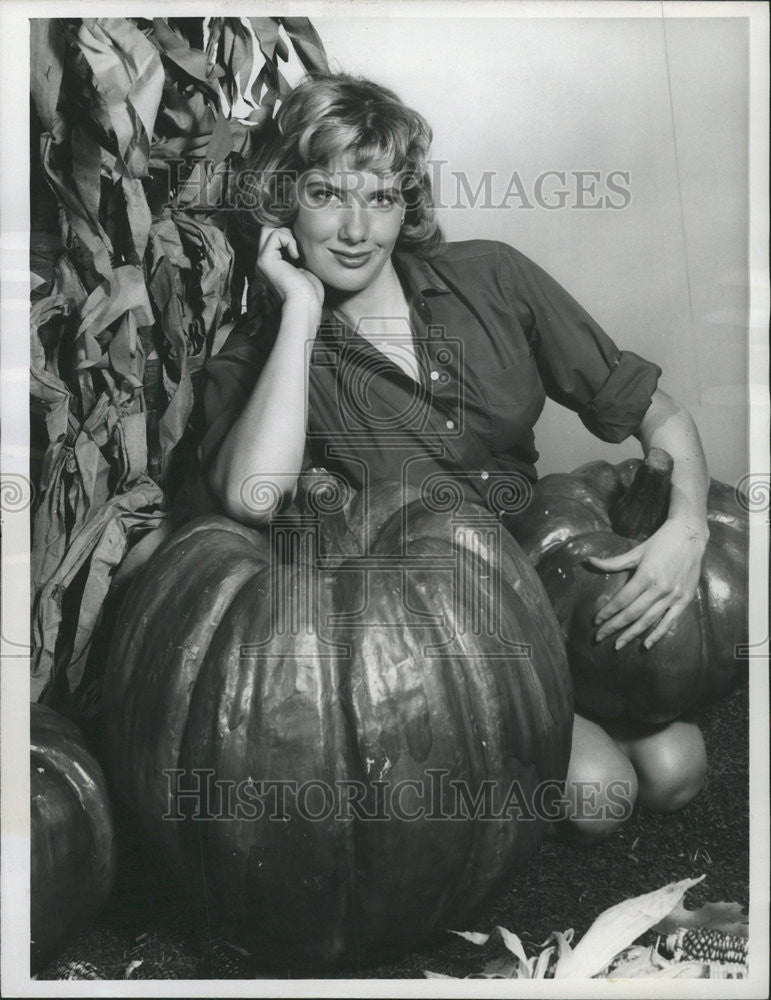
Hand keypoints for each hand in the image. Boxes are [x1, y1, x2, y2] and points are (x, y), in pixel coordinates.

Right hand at [256, 226, 323, 313]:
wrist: (305, 305)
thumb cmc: (309, 292)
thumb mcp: (303, 268)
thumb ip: (295, 252)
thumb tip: (297, 236)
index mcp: (271, 265)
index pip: (272, 237)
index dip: (287, 235)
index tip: (300, 249)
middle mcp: (263, 262)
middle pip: (266, 230)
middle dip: (284, 231)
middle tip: (297, 246)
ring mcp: (261, 261)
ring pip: (268, 230)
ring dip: (287, 235)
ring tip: (296, 252)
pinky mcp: (265, 260)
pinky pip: (274, 235)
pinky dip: (288, 241)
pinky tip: (296, 256)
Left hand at [587, 518, 708, 649]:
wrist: (690, 536)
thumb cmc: (659, 542)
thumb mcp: (635, 552)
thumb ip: (612, 562)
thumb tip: (589, 561)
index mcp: (646, 575)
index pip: (622, 600)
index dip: (608, 612)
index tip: (596, 621)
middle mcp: (660, 588)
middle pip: (632, 613)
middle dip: (614, 627)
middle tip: (599, 637)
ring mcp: (674, 596)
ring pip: (649, 620)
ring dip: (632, 634)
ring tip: (617, 645)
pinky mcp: (685, 600)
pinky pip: (670, 621)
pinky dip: (657, 634)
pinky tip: (646, 645)